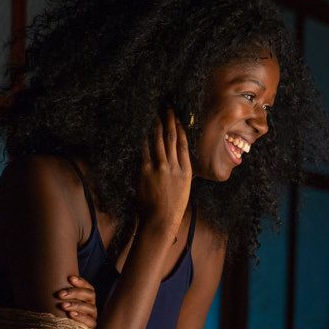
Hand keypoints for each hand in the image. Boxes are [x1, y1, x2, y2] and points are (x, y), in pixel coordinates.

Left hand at [54, 275, 98, 328]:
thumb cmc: (57, 313)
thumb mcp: (58, 302)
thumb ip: (58, 294)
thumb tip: (42, 277)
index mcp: (86, 298)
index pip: (87, 287)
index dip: (81, 282)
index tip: (69, 278)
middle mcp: (90, 305)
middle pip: (89, 295)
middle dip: (75, 292)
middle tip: (60, 294)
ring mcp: (92, 316)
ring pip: (90, 307)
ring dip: (76, 305)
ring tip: (63, 305)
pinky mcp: (90, 327)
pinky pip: (90, 322)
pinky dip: (81, 317)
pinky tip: (71, 314)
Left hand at [138, 108, 191, 237]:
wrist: (161, 220)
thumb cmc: (172, 208)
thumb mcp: (183, 189)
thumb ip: (179, 174)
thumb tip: (174, 162)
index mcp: (186, 171)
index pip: (183, 145)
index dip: (180, 130)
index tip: (177, 119)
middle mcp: (174, 167)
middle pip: (171, 139)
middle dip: (168, 122)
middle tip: (166, 109)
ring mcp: (160, 168)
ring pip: (158, 141)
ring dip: (156, 126)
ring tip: (155, 115)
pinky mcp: (146, 171)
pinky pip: (145, 151)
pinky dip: (144, 140)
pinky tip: (142, 131)